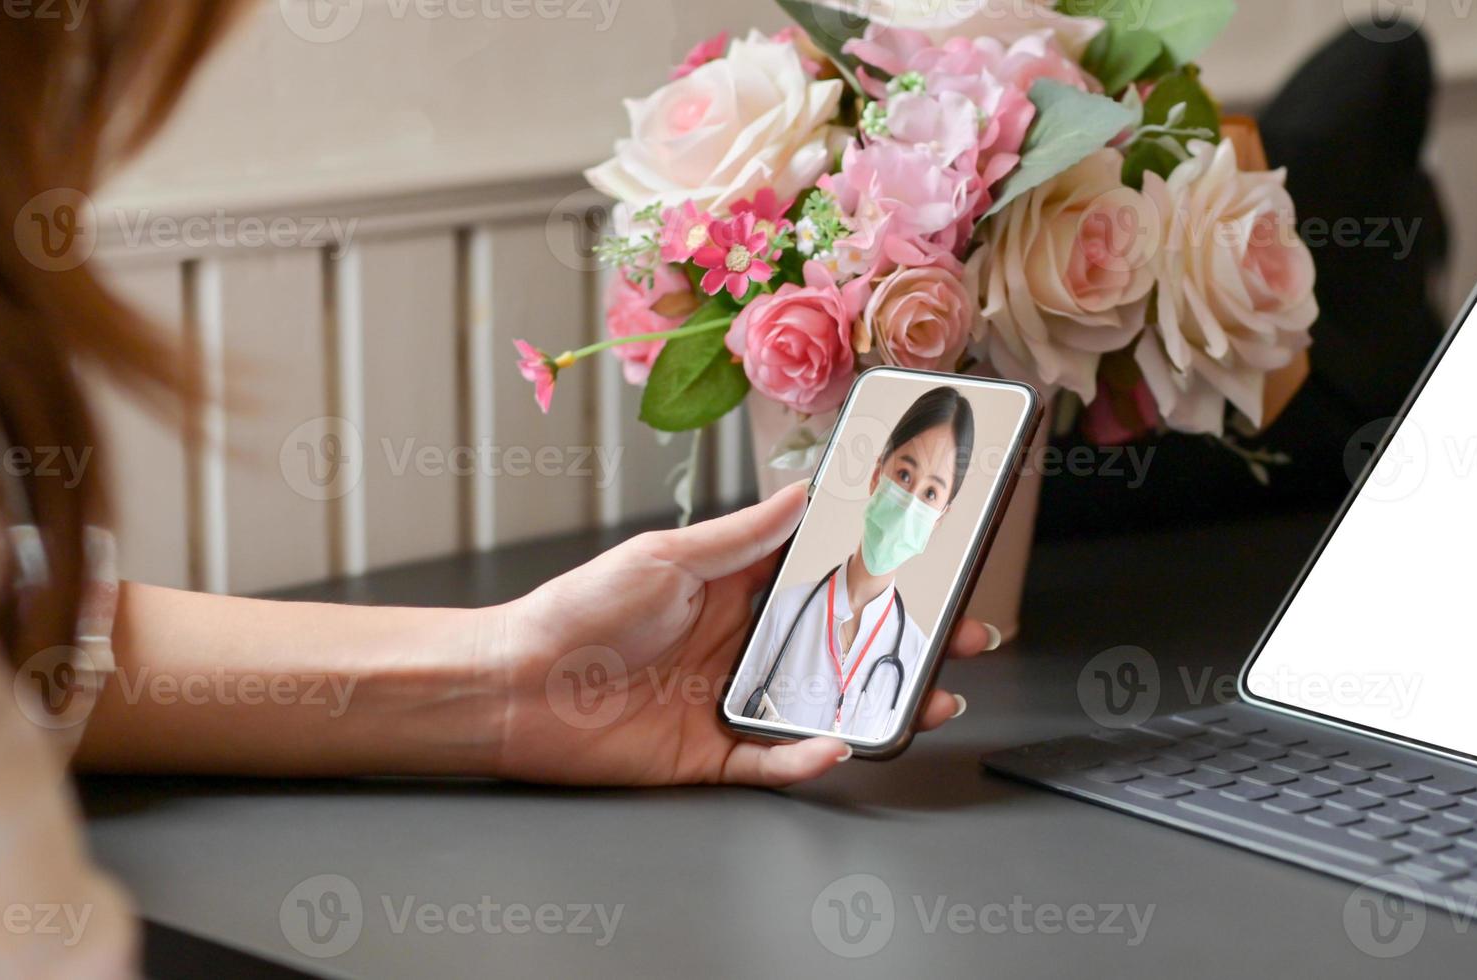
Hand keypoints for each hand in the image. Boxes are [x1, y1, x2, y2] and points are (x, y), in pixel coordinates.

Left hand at [490, 483, 1000, 787]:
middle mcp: (743, 645)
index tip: (935, 557)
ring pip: (825, 704)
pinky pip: (773, 761)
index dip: (880, 569)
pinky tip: (841, 745)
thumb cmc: (575, 611)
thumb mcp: (664, 558)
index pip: (825, 577)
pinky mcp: (710, 754)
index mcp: (736, 589)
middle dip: (907, 639)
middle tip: (965, 632)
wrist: (511, 685)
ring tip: (933, 694)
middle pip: (842, 644)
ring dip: (880, 701)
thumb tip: (803, 493)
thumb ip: (741, 536)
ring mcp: (731, 700)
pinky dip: (809, 758)